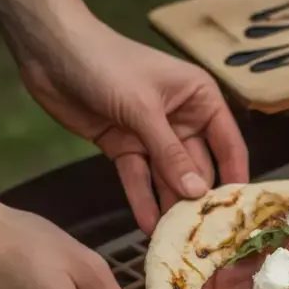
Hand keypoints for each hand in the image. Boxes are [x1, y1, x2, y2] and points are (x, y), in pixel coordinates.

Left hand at [17, 18, 248, 233]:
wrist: (48, 51)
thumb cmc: (104, 63)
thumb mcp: (143, 109)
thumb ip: (170, 153)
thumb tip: (196, 192)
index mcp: (200, 99)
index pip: (227, 143)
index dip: (235, 176)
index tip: (240, 211)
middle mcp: (182, 119)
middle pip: (198, 167)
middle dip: (198, 197)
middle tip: (203, 234)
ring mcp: (152, 136)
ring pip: (168, 178)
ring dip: (170, 204)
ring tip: (176, 237)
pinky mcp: (125, 147)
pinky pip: (138, 178)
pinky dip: (142, 199)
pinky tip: (147, 225)